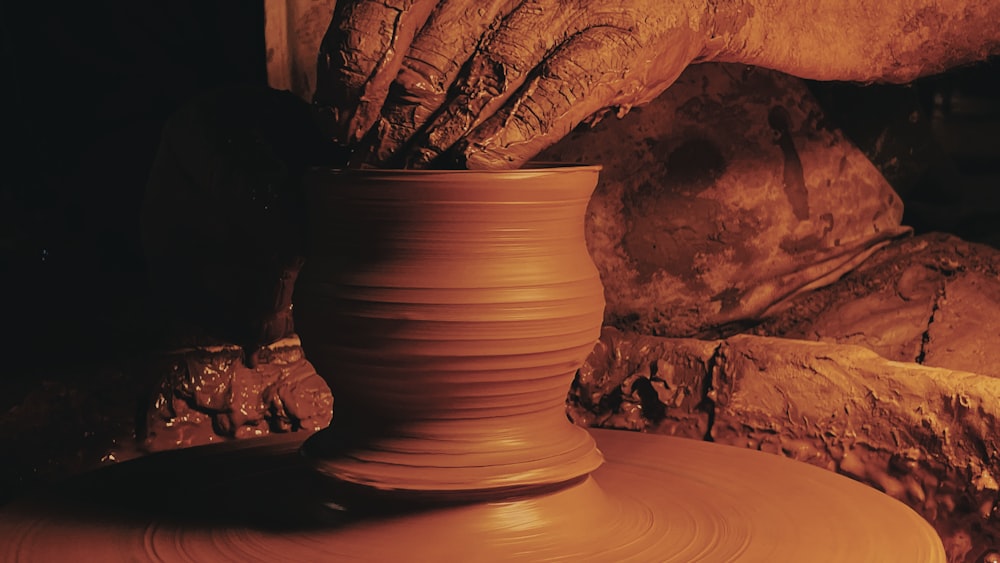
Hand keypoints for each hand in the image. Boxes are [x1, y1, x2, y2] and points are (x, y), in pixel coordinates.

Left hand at [314, 0, 712, 168]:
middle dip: (392, 115)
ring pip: (486, 75)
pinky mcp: (611, 46)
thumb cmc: (570, 0)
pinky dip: (512, 132)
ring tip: (409, 175)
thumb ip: (445, 24)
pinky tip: (479, 164)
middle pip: (433, 49)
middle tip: (366, 162)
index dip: (356, 63)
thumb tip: (368, 88)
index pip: (390, 1)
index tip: (338, 117)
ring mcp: (565, 4)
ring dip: (441, 133)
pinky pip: (551, 95)